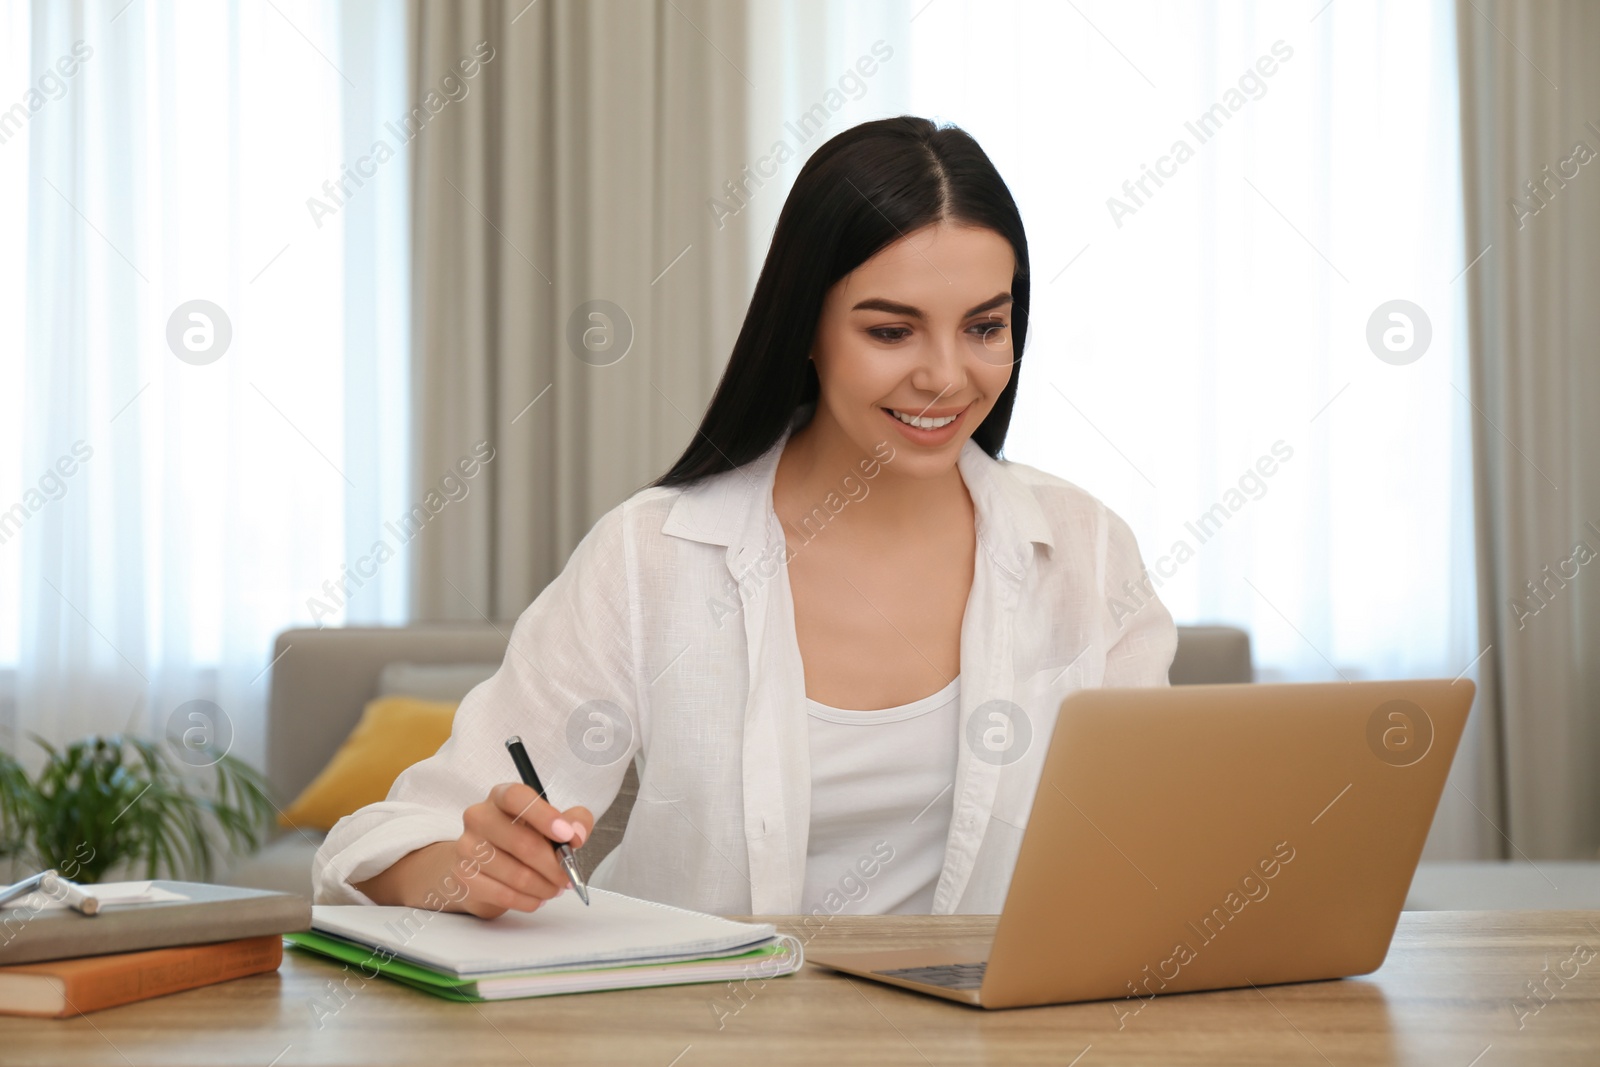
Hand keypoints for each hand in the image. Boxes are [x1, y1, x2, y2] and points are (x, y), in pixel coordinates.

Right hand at [357, 784, 593, 917]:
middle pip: (512, 834)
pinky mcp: (454, 877)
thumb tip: (578, 831)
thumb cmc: (513, 846)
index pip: (517, 794)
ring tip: (551, 890)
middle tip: (566, 876)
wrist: (458, 871)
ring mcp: (461, 846)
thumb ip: (569, 825)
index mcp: (500, 797)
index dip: (544, 812)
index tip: (569, 833)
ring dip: (535, 883)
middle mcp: (475, 816)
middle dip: (546, 860)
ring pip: (503, 865)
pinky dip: (517, 898)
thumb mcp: (544, 831)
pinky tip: (530, 900)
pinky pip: (489, 889)